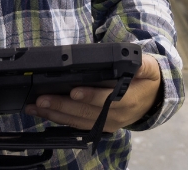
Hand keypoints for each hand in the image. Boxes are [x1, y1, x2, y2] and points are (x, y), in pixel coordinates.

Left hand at [25, 54, 162, 131]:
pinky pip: (77, 125)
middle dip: (62, 106)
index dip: (91, 96)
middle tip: (42, 99)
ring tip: (35, 107)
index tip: (74, 91)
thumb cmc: (145, 80)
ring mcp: (106, 124)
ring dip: (55, 114)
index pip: (107, 100)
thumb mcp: (148, 68)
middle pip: (87, 113)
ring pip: (78, 121)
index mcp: (128, 100)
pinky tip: (43, 113)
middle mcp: (116, 116)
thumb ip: (142, 64)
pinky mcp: (98, 127)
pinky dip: (59, 119)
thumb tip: (133, 60)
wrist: (152, 100)